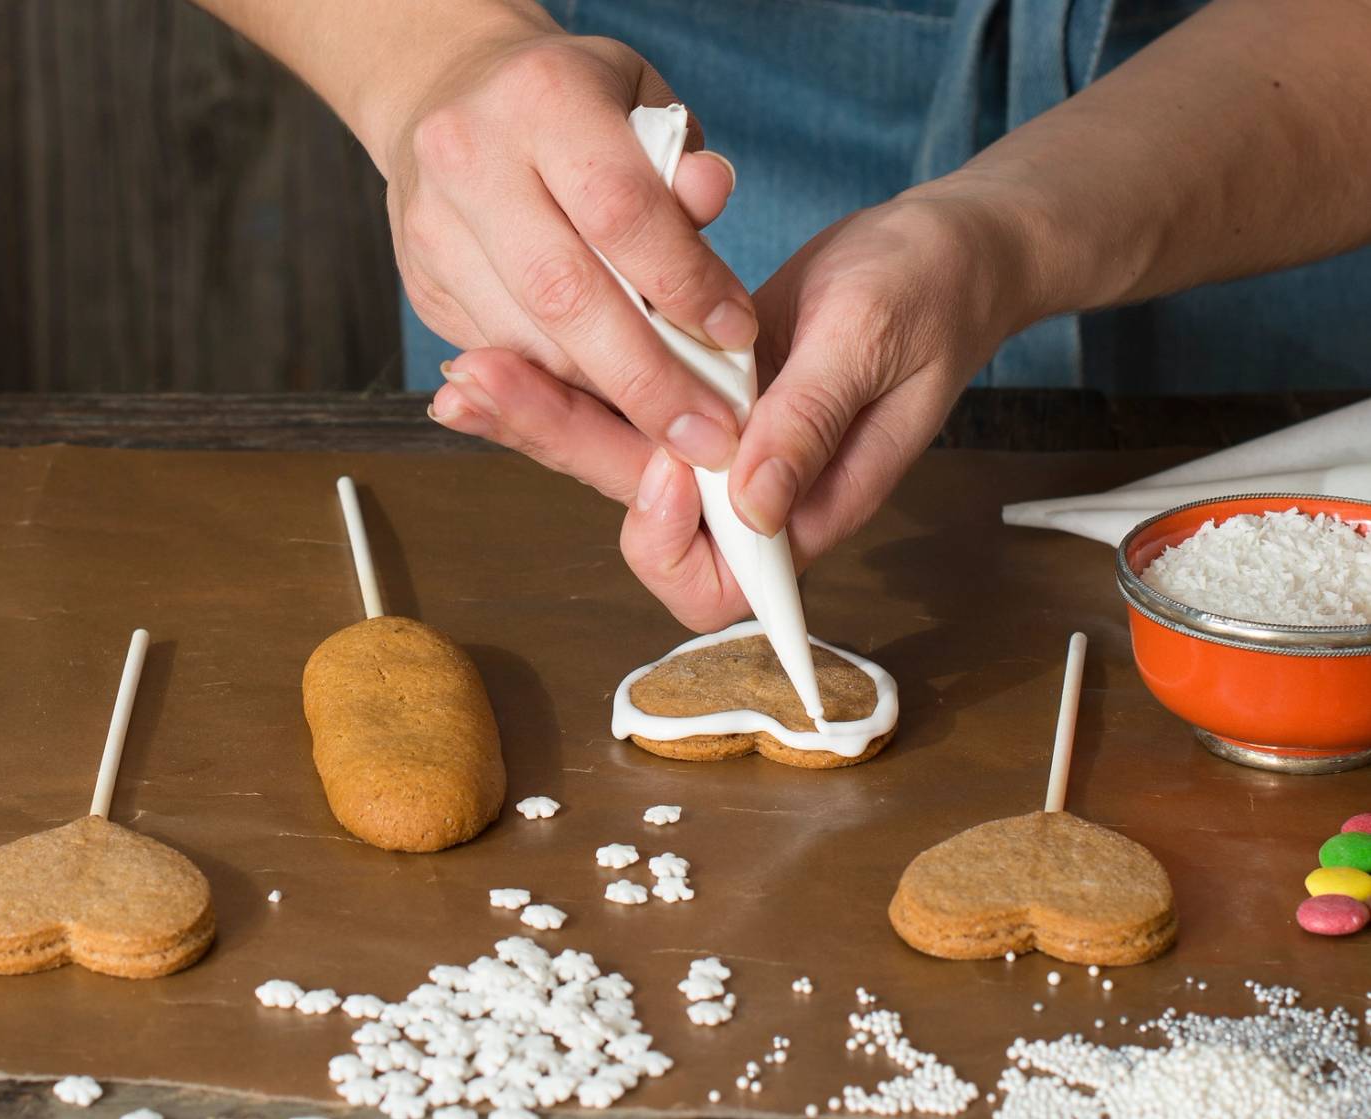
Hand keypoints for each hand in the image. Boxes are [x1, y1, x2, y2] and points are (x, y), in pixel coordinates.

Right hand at [382, 30, 756, 469]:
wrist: (444, 91)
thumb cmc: (568, 102)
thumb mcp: (636, 101)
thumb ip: (677, 162)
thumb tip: (711, 195)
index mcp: (541, 97)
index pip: (620, 210)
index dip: (684, 283)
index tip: (735, 336)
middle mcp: (472, 159)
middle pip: (564, 293)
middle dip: (644, 375)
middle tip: (705, 429)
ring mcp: (434, 226)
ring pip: (525, 342)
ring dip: (603, 397)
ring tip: (669, 426)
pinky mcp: (420, 281)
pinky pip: (499, 355)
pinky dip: (559, 388)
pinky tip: (608, 406)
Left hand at [430, 191, 1035, 629]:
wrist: (936, 252)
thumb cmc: (927, 297)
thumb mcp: (872, 344)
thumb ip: (812, 424)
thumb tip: (753, 505)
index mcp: (803, 506)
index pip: (717, 582)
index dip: (673, 541)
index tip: (667, 463)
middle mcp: (746, 494)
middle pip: (636, 511)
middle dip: (557, 448)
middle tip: (481, 392)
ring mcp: (715, 448)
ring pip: (611, 454)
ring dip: (540, 415)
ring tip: (467, 373)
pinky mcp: (693, 396)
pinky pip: (618, 400)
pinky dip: (563, 375)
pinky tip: (503, 345)